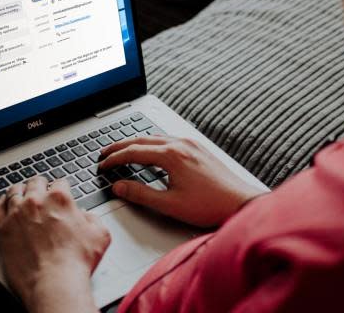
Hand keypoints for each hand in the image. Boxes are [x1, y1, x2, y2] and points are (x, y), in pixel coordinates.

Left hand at [0, 176, 109, 312]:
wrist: (53, 283)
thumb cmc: (75, 262)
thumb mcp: (100, 235)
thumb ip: (93, 219)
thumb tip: (86, 216)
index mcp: (60, 199)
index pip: (60, 182)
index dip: (61, 187)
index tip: (60, 191)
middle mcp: (36, 201)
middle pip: (35, 182)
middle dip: (39, 185)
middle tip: (40, 189)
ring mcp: (17, 213)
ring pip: (15, 191)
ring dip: (20, 191)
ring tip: (20, 193)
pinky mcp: (3, 227)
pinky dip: (2, 202)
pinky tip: (4, 204)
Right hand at [99, 136, 265, 226]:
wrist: (241, 203)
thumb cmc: (210, 205)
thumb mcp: (169, 205)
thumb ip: (141, 194)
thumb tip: (119, 188)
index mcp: (171, 156)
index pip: (133, 151)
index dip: (114, 158)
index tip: (102, 165)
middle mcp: (180, 144)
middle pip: (141, 140)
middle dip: (120, 146)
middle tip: (105, 153)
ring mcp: (190, 145)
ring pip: (155, 138)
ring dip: (136, 143)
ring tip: (122, 151)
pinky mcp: (198, 149)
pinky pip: (168, 140)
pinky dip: (152, 144)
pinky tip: (150, 152)